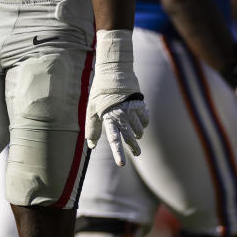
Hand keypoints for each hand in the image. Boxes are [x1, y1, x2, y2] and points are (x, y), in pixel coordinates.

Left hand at [85, 30, 149, 166]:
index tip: (121, 164)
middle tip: (137, 154)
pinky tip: (141, 123)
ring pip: (139, 130)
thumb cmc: (100, 92)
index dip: (118, 153)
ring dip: (137, 134)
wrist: (114, 71)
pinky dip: (144, 123)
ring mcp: (133, 110)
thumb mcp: (92, 109)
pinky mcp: (140, 104)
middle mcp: (122, 116)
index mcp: (109, 118)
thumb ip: (92, 128)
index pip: (114, 139)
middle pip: (130, 137)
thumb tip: (91, 145)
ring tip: (136, 136)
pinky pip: (145, 119)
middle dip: (134, 147)